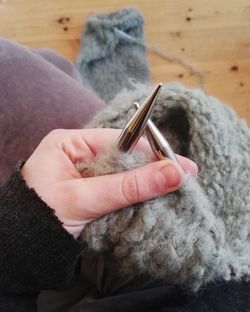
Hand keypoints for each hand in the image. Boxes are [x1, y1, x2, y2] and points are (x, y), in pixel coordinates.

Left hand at [21, 129, 197, 237]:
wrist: (22, 249)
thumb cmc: (40, 218)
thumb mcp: (85, 199)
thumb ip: (128, 186)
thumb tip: (173, 173)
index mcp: (72, 143)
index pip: (122, 140)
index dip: (151, 152)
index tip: (179, 164)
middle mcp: (82, 154)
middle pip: (127, 157)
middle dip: (154, 169)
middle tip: (186, 177)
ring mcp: (89, 173)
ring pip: (127, 175)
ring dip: (148, 184)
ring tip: (178, 189)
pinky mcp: (94, 191)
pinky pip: (121, 189)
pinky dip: (137, 196)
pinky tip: (157, 199)